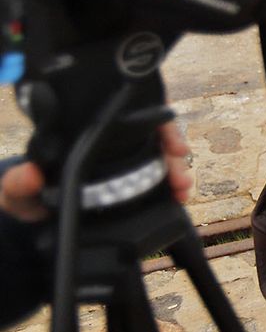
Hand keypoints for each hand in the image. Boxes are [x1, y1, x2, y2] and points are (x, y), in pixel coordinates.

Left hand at [0, 121, 192, 223]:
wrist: (34, 215)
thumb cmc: (27, 194)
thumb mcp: (17, 189)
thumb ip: (18, 183)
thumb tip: (30, 173)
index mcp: (88, 134)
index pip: (130, 115)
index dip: (157, 122)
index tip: (170, 141)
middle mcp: (113, 143)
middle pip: (155, 134)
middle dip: (174, 150)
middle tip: (178, 170)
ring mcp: (126, 162)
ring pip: (163, 156)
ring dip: (179, 170)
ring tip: (182, 189)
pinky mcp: (133, 184)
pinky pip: (161, 179)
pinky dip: (174, 186)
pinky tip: (178, 197)